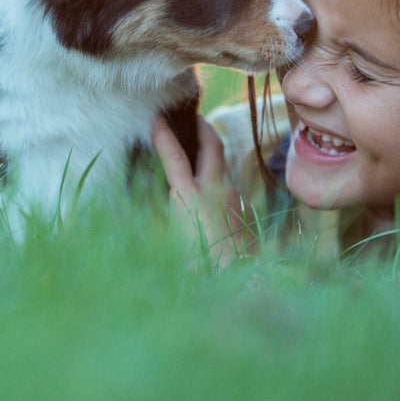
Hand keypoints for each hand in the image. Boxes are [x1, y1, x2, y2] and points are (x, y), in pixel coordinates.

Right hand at [151, 114, 253, 264]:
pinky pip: (228, 186)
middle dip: (201, 126)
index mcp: (190, 197)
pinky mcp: (243, 210)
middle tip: (192, 117)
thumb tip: (156, 193)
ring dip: (210, 154)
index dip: (163, 135)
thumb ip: (160, 214)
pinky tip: (208, 193)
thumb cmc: (196, 266)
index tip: (156, 118)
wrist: (238, 283)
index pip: (173, 156)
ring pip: (222, 166)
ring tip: (196, 153)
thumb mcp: (168, 241)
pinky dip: (216, 180)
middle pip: (212, 144)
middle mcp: (216, 190)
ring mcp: (234, 198)